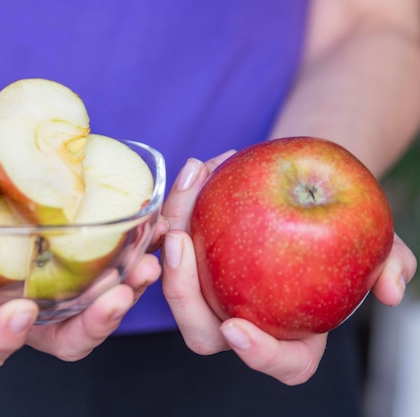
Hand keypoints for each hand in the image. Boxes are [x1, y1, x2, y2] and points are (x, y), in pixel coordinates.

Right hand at [0, 237, 161, 366]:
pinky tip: (155, 231)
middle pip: (65, 339)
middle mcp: (29, 314)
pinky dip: (137, 257)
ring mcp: (62, 291)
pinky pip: (118, 270)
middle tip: (112, 296)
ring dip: (127, 292)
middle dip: (91, 324)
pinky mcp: (88, 261)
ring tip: (147, 265)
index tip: (17, 313)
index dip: (1, 337)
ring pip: (101, 310)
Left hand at [160, 152, 416, 384]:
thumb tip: (393, 290)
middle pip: (199, 327)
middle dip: (180, 288)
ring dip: (174, 227)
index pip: (275, 361)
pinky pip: (172, 237)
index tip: (237, 327)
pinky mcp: (192, 256)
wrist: (313, 199)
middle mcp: (243, 320)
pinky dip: (183, 202)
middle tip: (180, 239)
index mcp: (290, 335)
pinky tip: (202, 166)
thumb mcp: (377, 244)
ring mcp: (211, 291)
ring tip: (195, 181)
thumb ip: (389, 265)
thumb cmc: (344, 231)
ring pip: (174, 277)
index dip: (256, 353)